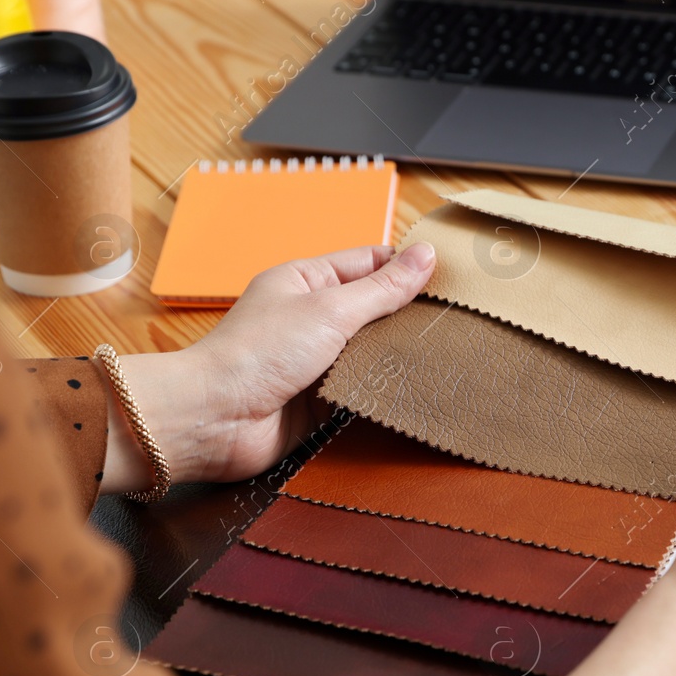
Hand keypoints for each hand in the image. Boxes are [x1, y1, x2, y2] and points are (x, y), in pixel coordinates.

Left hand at [102, 244, 434, 491]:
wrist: (217, 419)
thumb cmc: (257, 354)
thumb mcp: (330, 310)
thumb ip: (382, 288)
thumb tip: (424, 256)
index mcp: (306, 281)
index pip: (368, 264)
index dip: (407, 267)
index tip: (450, 275)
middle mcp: (311, 317)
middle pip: (374, 308)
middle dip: (410, 313)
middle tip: (458, 316)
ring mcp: (316, 359)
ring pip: (372, 350)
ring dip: (400, 353)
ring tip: (447, 350)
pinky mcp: (321, 399)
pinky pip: (363, 387)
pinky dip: (385, 388)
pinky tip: (417, 386)